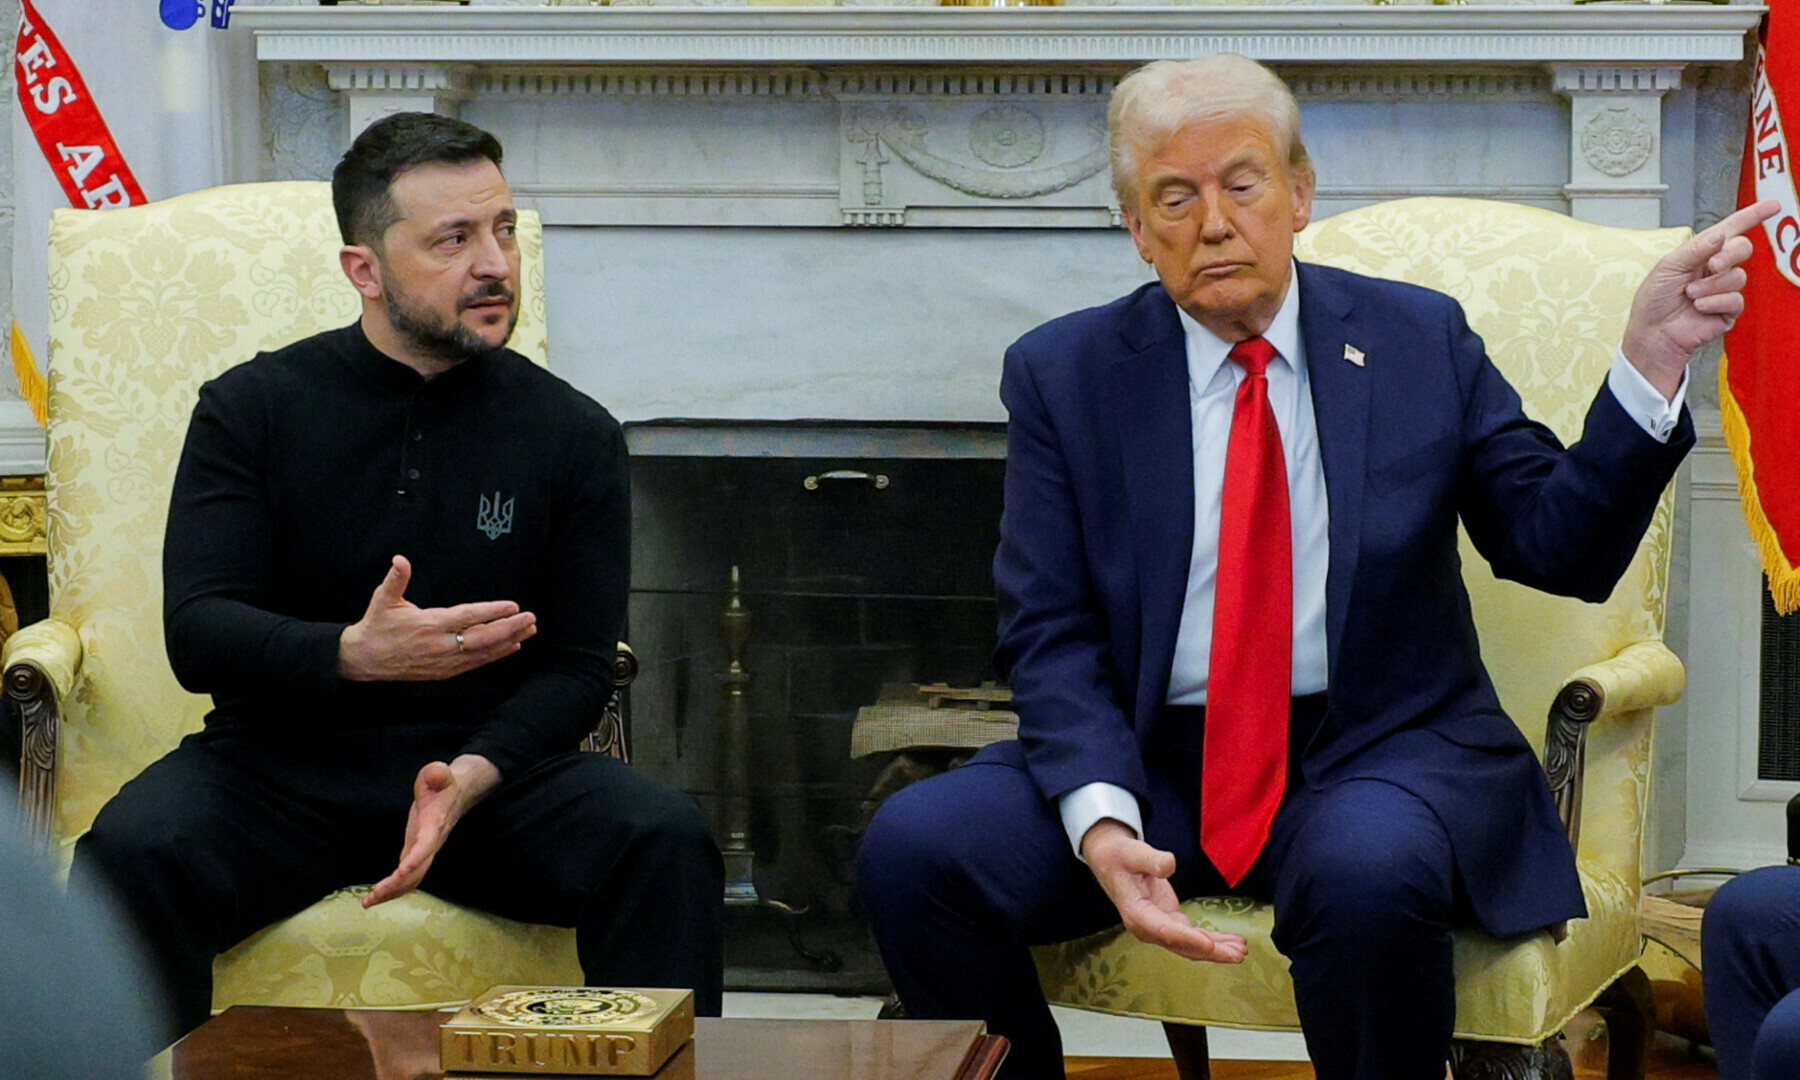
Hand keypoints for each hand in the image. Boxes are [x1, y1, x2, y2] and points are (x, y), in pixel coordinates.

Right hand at [337, 555, 536, 680]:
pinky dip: (495, 655)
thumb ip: (396, 579)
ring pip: (482, 652)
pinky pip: (475, 663)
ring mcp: (443, 661)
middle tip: (531, 618)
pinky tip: (512, 646)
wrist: (363, 660)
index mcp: (429, 625)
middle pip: (482, 638)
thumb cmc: (377, 625)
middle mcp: (440, 645)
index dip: (492, 612)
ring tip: (529, 630)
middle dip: (510, 628)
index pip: (467, 617)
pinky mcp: (444, 672)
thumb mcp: (382, 599)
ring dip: (508, 641)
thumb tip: (400, 559)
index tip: (513, 606)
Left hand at [364, 754, 500, 907]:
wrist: (456, 793)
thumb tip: (437, 773)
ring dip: (392, 893)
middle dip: (397, 885)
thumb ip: (437, 773)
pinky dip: (392, 888)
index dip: (415, 860)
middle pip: (417, 871)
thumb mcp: (439, 773)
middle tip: (374, 895)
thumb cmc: (443, 783)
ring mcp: (423, 850)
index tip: (401, 872)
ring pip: (412, 879)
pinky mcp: (415, 852)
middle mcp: (431, 843)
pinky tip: (376, 896)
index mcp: (434, 826)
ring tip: (368, 902)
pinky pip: (406, 876)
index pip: (426, 846)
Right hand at [1080, 821, 1246, 962]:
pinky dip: (1213, 940)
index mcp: (1136, 913)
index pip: (1165, 931)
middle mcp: (1148, 927)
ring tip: (1242, 951)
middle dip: (1211, 952)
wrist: (1111, 861)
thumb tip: (1169, 864)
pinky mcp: (1169, 921)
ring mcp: (1159, 927)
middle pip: (1182, 946)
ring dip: (1217, 950)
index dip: (1188, 939)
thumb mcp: (1132, 852)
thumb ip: (1150, 859)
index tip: (1210, 944)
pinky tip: (1233, 941)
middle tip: (1237, 955)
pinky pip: (1193, 936)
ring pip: (1190, 946)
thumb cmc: (1119, 856)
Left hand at [1622, 199, 1780, 399]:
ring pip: (1738, 276)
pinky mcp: (1729, 310)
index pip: (1731, 229)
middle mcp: (1716, 268)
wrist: (1652, 333)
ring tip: (1690, 295)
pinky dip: (1715, 302)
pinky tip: (1699, 307)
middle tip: (1711, 266)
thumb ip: (1694, 250)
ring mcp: (1724, 289)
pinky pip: (1736, 300)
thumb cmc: (1654, 300)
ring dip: (1711, 285)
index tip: (1772, 206)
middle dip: (1729, 255)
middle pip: (1742, 248)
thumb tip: (1720, 236)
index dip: (1752, 216)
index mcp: (1702, 252)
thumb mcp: (1667, 268)